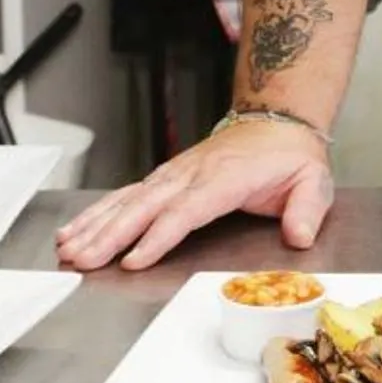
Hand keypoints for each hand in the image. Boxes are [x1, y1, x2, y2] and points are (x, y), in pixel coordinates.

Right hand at [55, 122, 334, 269]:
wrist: (277, 121)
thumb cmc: (290, 157)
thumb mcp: (313, 180)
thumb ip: (307, 208)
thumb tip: (300, 235)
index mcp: (225, 178)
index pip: (187, 209)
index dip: (158, 235)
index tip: (134, 259)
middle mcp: (192, 174)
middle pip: (146, 206)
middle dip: (111, 235)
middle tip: (83, 260)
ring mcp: (175, 174)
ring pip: (129, 199)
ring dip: (96, 224)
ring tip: (68, 249)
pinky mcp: (165, 178)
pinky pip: (127, 195)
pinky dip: (98, 212)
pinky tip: (75, 230)